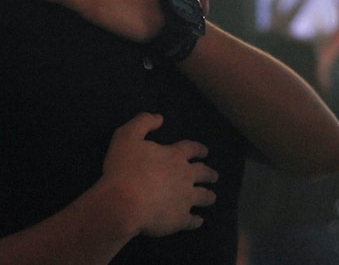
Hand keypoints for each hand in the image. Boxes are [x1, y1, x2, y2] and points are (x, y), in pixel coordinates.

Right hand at [101, 113, 217, 237]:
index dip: (199, 149)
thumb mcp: (127, 135)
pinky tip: (199, 221)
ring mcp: (185, 199)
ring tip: (212, 197)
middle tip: (214, 175)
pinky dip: (197, 221)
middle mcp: (185, 176)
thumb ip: (143, 122)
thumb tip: (159, 118)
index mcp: (174, 156)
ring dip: (208, 196)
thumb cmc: (123, 168)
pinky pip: (193, 221)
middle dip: (209, 173)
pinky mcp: (180, 219)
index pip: (192, 149)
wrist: (124, 202)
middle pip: (203, 173)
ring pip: (203, 197)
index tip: (205, 152)